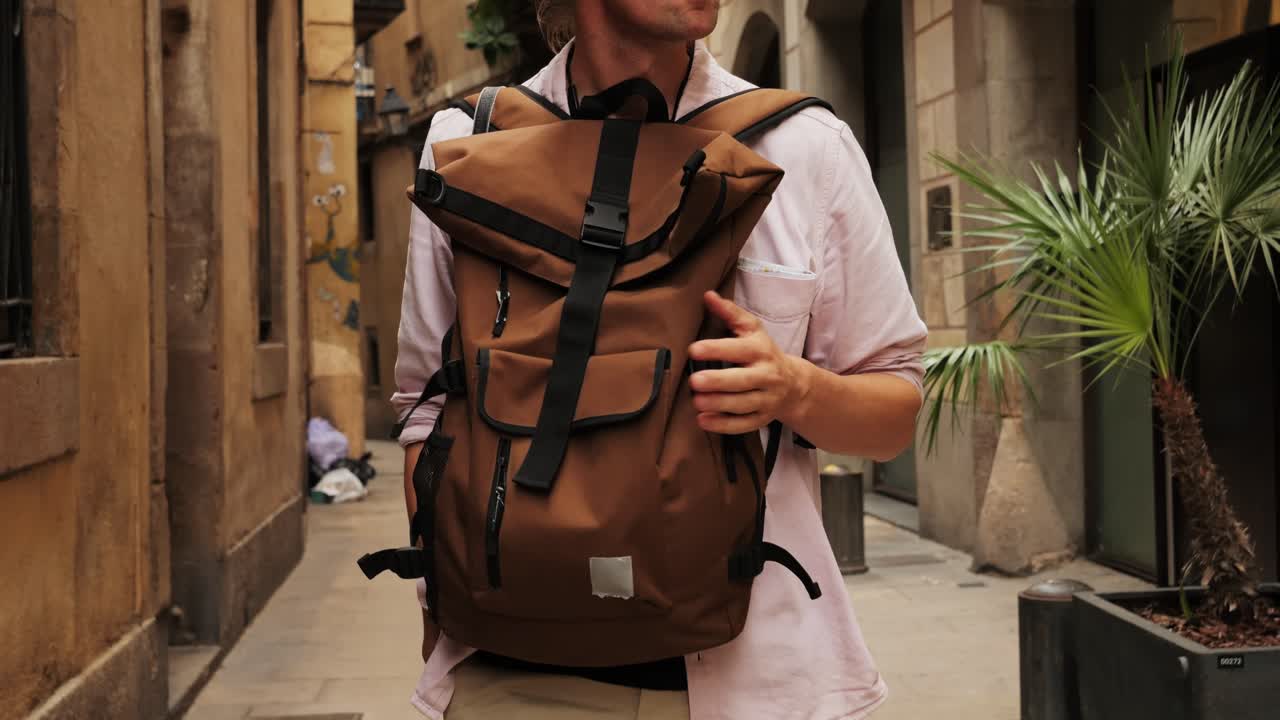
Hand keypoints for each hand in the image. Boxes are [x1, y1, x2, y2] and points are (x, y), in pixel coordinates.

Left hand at [688, 291, 810, 433]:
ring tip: (696, 401)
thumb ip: (730, 313)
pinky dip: (724, 425)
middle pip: (743, 380)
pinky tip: (704, 421)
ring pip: (743, 404)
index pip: (739, 349)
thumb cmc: (764, 352)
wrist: (794, 384)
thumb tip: (707, 295)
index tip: (693, 349)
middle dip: (718, 382)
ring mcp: (767, 399)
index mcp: (761, 350)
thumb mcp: (752, 329)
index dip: (717, 349)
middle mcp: (767, 375)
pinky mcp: (763, 418)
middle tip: (694, 381)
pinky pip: (744, 424)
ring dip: (719, 404)